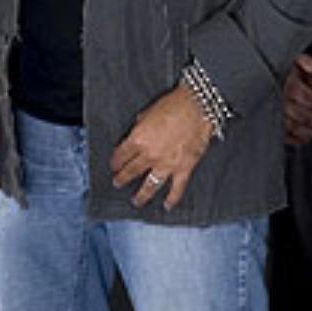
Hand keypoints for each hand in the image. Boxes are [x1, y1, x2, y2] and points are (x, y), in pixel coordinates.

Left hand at [110, 85, 214, 210]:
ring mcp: (166, 164)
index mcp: (138, 139)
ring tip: (136, 201)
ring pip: (150, 185)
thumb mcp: (148, 112)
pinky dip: (172, 199)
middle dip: (122, 178)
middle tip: (117, 183)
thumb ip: (140, 126)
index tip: (113, 165)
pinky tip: (167, 206)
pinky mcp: (184, 168)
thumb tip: (138, 131)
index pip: (121, 154)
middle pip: (132, 171)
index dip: (116, 161)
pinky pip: (176, 188)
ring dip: (142, 194)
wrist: (197, 106)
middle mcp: (149, 155)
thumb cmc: (173, 104)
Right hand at [283, 54, 311, 144]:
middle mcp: (282, 98)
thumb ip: (311, 61)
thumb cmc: (306, 75)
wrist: (299, 83)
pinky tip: (310, 138)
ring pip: (290, 126)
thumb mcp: (309, 63)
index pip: (300, 93)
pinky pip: (285, 135)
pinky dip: (298, 139)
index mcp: (289, 83)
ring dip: (308, 131)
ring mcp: (279, 112)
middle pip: (297, 112)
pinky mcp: (280, 124)